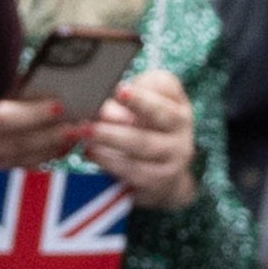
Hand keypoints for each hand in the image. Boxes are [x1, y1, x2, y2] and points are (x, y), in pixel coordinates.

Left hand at [81, 68, 198, 208]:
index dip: (142, 91)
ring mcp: (173, 156)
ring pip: (143, 144)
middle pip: (158, 114)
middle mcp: (181, 128)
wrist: (164, 178)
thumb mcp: (144, 111)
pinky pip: (134, 170)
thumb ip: (127, 101)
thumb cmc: (145, 133)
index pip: (165, 87)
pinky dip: (109, 161)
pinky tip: (90, 152)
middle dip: (128, 110)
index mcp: (176, 104)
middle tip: (100, 108)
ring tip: (86, 132)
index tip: (120, 90)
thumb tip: (101, 102)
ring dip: (111, 137)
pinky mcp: (159, 180)